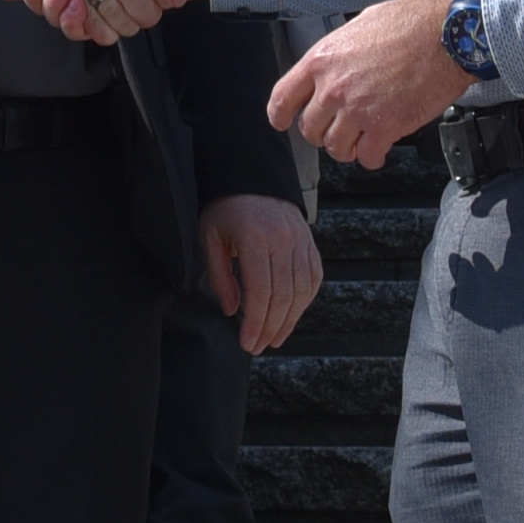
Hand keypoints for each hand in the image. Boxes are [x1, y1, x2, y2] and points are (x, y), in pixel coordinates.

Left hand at [199, 193, 322, 353]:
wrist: (253, 176)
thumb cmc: (225, 209)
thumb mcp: (211, 237)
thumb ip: (219, 276)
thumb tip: (231, 311)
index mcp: (255, 237)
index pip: (260, 292)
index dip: (255, 323)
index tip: (247, 343)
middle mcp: (283, 239)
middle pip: (283, 296)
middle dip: (271, 328)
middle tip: (258, 346)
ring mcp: (300, 240)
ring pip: (301, 290)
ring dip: (289, 320)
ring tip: (274, 338)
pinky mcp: (310, 242)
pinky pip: (312, 278)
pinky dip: (304, 301)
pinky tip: (291, 316)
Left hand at [269, 0, 469, 170]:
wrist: (445, 35)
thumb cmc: (411, 23)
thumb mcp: (359, 25)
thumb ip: (340, 53)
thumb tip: (336, 65)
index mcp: (322, 60)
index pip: (283, 98)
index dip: (280, 115)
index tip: (282, 122)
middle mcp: (333, 88)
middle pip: (310, 129)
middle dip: (324, 132)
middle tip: (340, 128)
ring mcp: (357, 110)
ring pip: (336, 148)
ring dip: (348, 148)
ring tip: (361, 140)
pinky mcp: (384, 127)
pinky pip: (367, 157)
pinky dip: (372, 158)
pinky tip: (379, 150)